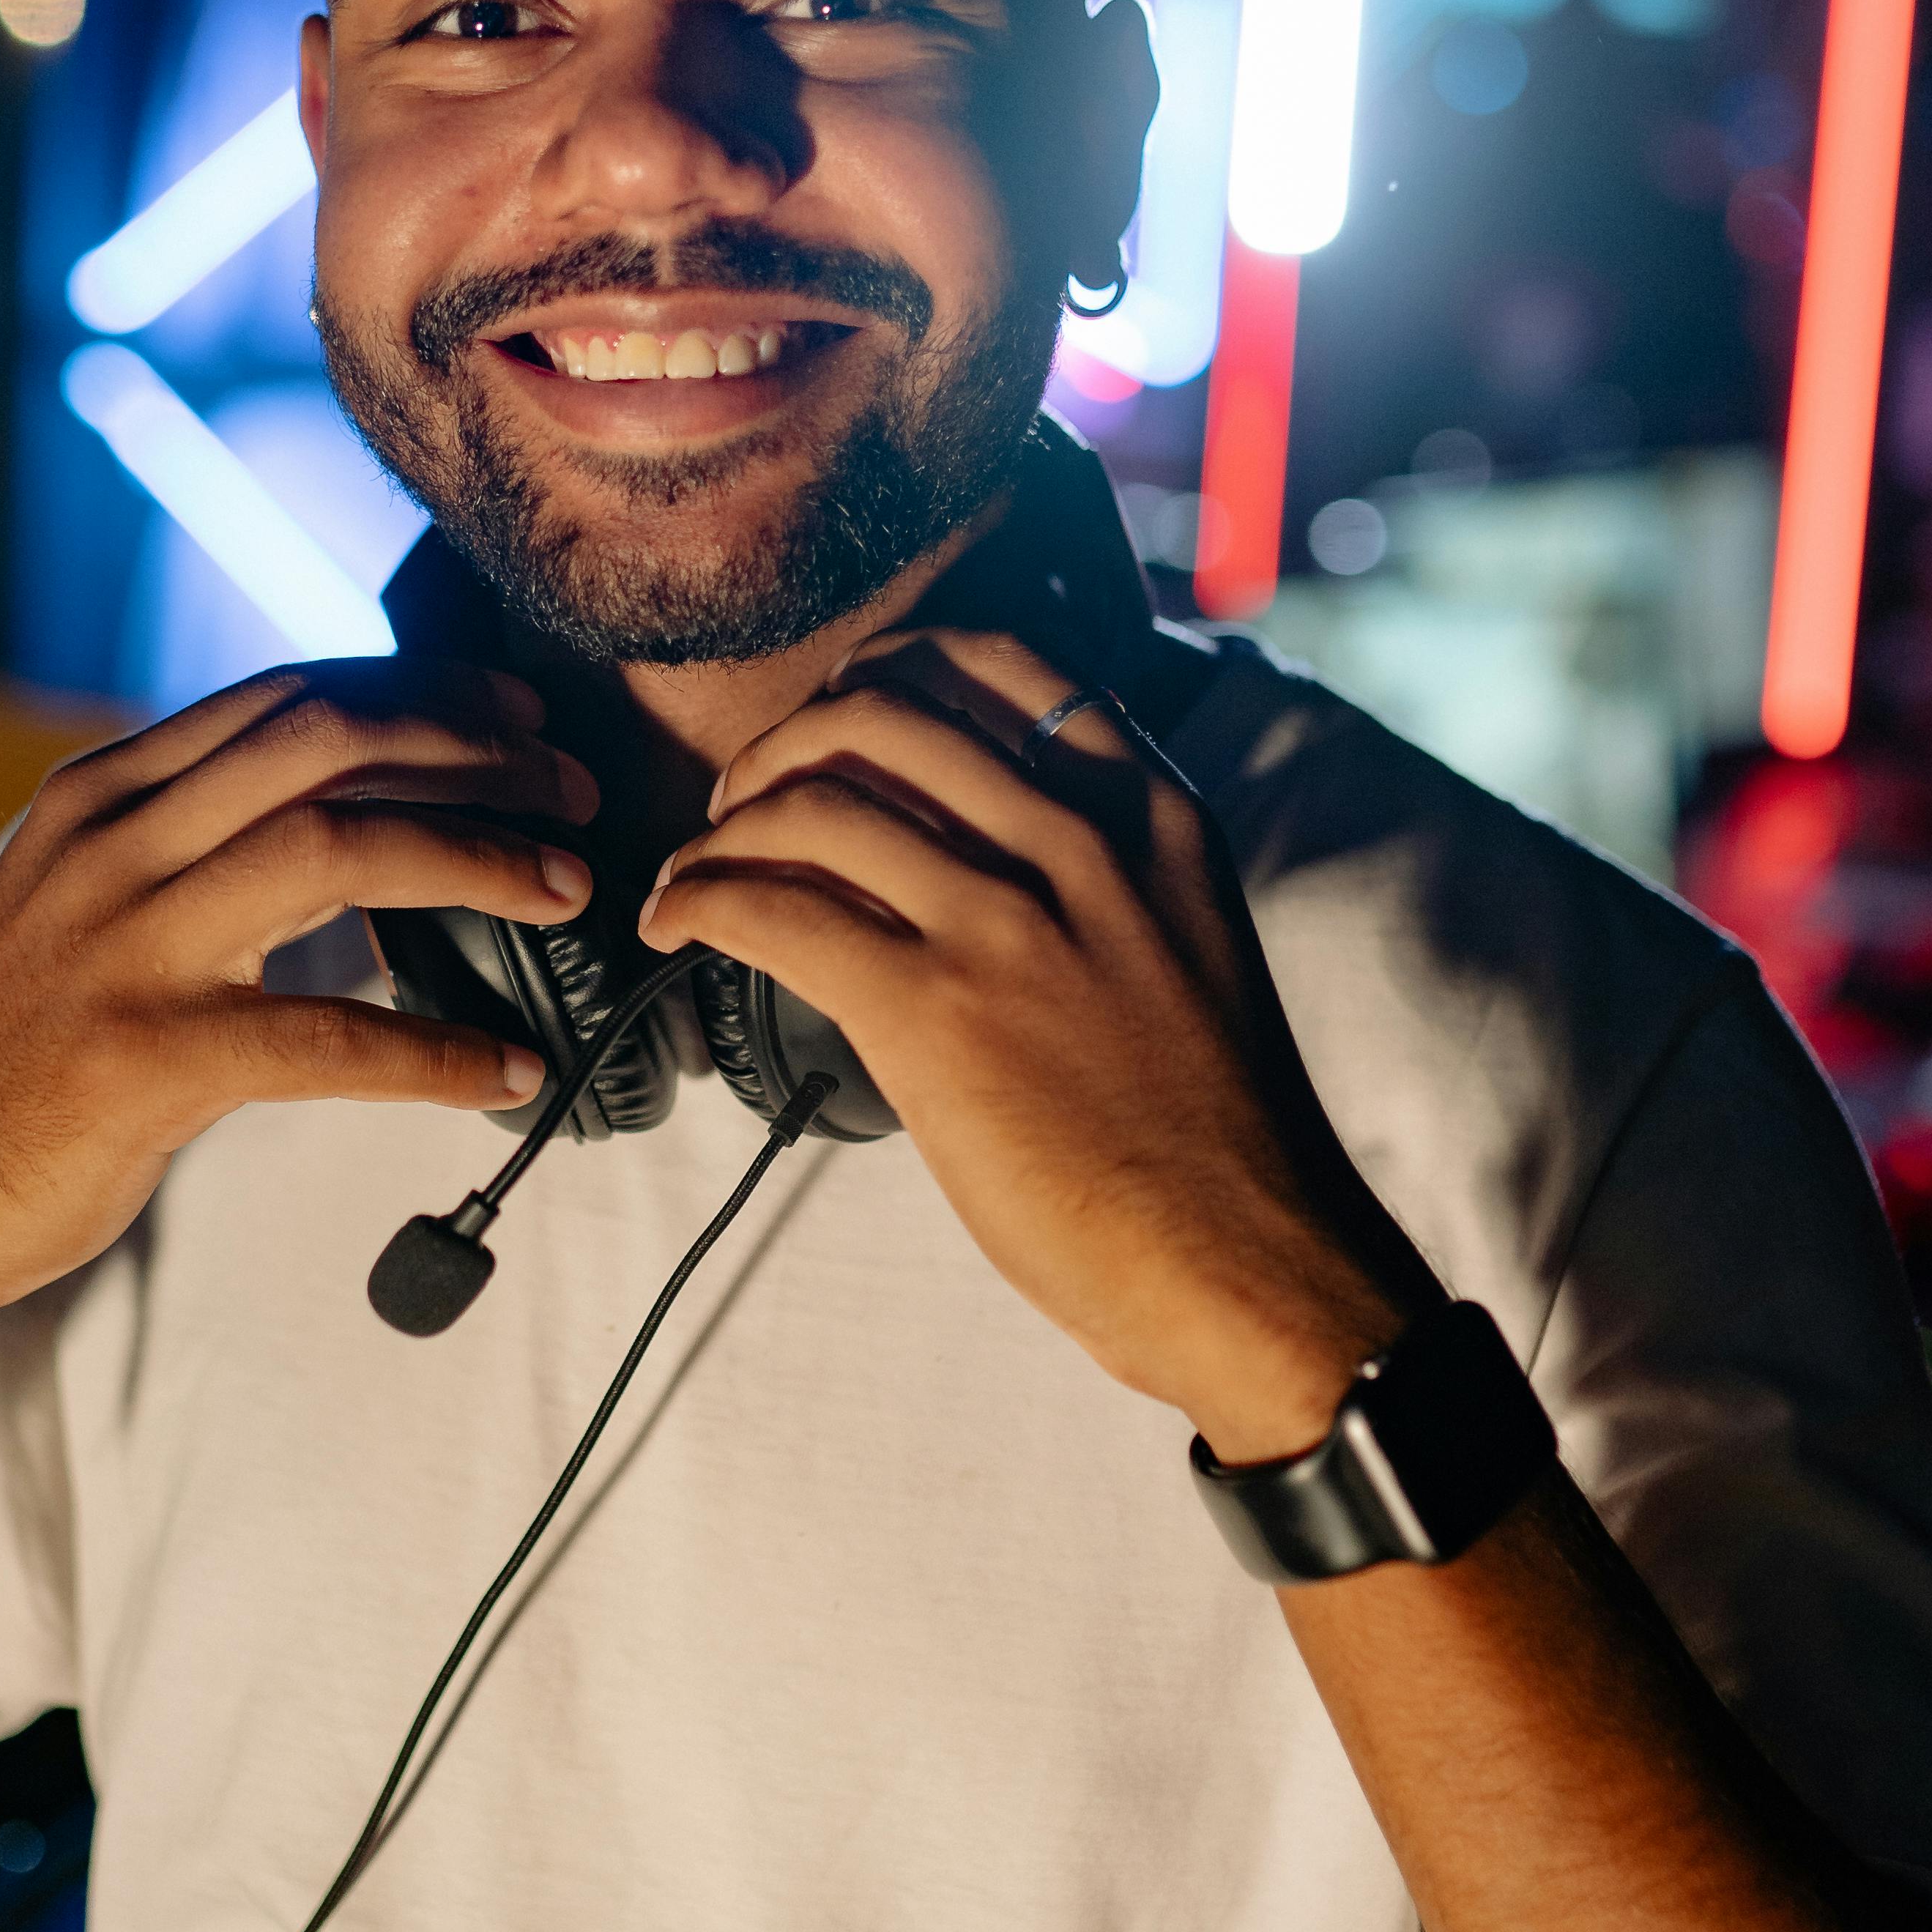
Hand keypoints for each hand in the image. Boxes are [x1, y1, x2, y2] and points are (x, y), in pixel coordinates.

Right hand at [0, 661, 594, 1340]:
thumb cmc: (22, 1052)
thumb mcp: (87, 900)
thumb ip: (192, 837)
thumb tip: (352, 798)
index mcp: (104, 794)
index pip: (290, 696)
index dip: (424, 693)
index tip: (518, 720)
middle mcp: (113, 846)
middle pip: (329, 743)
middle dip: (473, 752)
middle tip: (571, 792)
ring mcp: (124, 947)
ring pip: (339, 850)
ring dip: (478, 858)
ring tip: (567, 891)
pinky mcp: (145, 1058)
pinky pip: (327, 1037)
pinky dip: (436, 1052)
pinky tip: (504, 1071)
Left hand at [636, 630, 1395, 1455]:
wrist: (1251, 1263)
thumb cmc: (1214, 1140)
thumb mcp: (1183, 949)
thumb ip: (1100, 880)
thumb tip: (965, 857)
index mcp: (1150, 818)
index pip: (1001, 668)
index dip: (889, 674)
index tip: (835, 715)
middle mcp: (1082, 843)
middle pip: (886, 714)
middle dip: (788, 741)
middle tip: (745, 799)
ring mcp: (1009, 921)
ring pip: (818, 801)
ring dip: (726, 826)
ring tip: (696, 869)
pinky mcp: (938, 1010)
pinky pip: (777, 910)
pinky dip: (703, 900)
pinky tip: (680, 925)